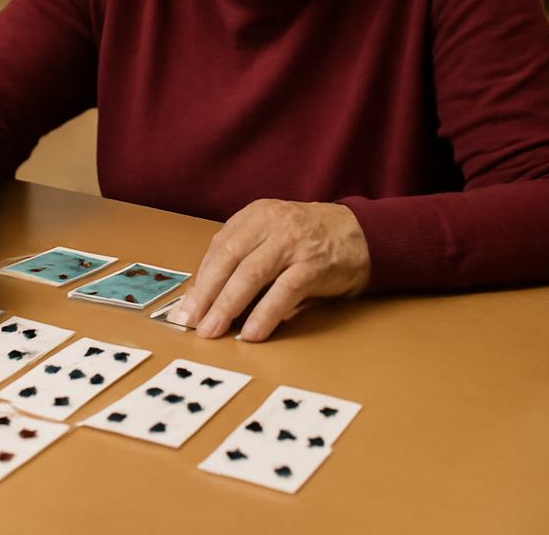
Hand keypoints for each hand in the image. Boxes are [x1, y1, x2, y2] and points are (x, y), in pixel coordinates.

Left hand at [167, 200, 370, 341]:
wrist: (362, 235)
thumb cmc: (310, 240)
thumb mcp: (273, 236)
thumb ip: (245, 259)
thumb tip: (210, 299)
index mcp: (256, 215)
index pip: (219, 247)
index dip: (200, 279)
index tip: (186, 307)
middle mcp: (272, 223)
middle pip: (229, 258)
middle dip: (206, 293)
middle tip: (190, 321)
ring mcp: (294, 242)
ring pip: (251, 274)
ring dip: (228, 306)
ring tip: (213, 330)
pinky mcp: (314, 265)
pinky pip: (284, 291)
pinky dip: (265, 314)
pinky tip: (252, 333)